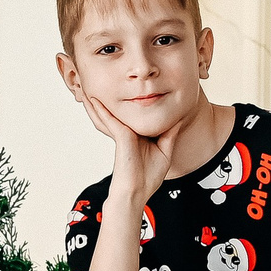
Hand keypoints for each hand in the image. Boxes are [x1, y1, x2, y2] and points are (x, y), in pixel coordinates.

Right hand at [78, 88, 173, 202]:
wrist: (138, 192)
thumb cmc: (149, 177)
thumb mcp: (165, 151)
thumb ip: (169, 134)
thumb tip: (178, 118)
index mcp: (137, 134)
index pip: (136, 113)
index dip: (136, 101)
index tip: (141, 86)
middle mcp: (127, 131)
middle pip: (120, 110)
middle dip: (115, 95)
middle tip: (111, 78)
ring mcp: (122, 133)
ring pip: (110, 111)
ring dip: (100, 99)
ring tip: (92, 84)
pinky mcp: (120, 136)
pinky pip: (109, 118)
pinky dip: (101, 108)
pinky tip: (94, 98)